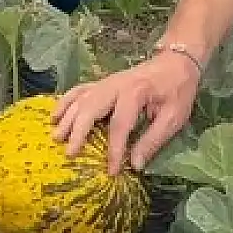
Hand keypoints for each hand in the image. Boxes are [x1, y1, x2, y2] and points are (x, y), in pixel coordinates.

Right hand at [51, 50, 200, 174]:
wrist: (176, 62)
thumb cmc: (177, 90)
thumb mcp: (173, 117)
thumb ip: (153, 141)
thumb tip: (135, 165)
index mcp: (135, 93)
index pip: (120, 125)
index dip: (114, 149)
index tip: (111, 171)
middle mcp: (115, 86)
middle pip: (91, 108)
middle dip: (78, 131)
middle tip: (69, 153)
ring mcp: (106, 82)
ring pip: (81, 98)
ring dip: (67, 116)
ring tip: (55, 135)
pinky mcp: (103, 82)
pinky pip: (79, 90)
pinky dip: (65, 101)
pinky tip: (55, 114)